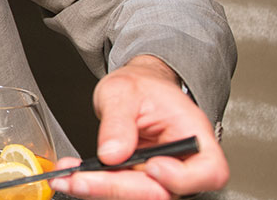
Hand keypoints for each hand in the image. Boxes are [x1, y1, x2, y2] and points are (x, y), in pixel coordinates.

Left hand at [50, 56, 227, 199]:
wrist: (133, 89)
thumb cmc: (141, 87)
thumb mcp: (124, 91)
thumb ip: (118, 122)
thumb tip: (112, 152)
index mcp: (194, 135)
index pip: (208, 171)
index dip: (181, 177)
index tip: (151, 166)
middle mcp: (182, 162)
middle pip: (162, 190)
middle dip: (117, 187)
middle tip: (80, 179)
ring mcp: (160, 175)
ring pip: (136, 194)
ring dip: (98, 189)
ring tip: (67, 178)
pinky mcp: (138, 180)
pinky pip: (119, 189)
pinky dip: (93, 184)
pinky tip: (71, 176)